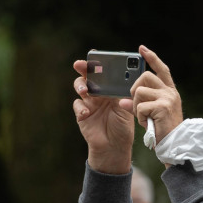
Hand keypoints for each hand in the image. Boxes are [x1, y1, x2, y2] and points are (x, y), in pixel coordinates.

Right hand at [72, 59, 135, 173]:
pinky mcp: (81, 114)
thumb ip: (120, 93)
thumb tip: (120, 77)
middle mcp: (98, 92)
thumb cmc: (123, 127)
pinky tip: (85, 113)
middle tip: (81, 64)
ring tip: (85, 90)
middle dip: (84, 68)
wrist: (115, 147)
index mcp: (110, 88)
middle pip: (88, 75)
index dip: (98, 63)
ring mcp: (89, 102)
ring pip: (80, 86)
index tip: (95, 55)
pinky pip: (77, 105)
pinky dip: (80, 107)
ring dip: (80, 85)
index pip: (103, 71)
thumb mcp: (125, 107)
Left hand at [120, 45, 183, 145]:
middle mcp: (170, 92)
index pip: (161, 69)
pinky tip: (146, 123)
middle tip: (137, 103)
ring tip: (144, 117)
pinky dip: (139, 117)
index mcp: (169, 91)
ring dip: (136, 106)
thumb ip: (138, 104)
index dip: (151, 58)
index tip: (142, 49)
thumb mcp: (150, 114)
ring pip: (140, 91)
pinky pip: (140, 107)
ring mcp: (167, 98)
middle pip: (145, 76)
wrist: (174, 145)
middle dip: (135, 88)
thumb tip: (122, 100)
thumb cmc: (163, 131)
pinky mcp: (162, 107)